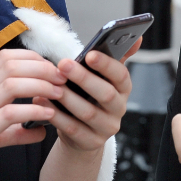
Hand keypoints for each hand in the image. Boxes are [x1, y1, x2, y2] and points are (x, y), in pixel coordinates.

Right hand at [0, 48, 66, 180]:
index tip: (55, 72)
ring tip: (59, 95)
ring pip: (12, 82)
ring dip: (41, 86)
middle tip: (64, 81)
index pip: (10, 58)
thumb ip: (16, 131)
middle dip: (44, 68)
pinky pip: (8, 113)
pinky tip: (46, 117)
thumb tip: (42, 131)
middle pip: (14, 64)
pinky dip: (31, 112)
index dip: (36, 60)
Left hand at [34, 39, 138, 153]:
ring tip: (50, 85)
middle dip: (84, 78)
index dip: (107, 65)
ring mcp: (107, 128)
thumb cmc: (90, 97)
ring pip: (88, 112)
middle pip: (106, 94)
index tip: (90, 53)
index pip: (121, 76)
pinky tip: (42, 103)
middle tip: (64, 64)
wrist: (83, 133)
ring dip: (68, 97)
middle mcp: (119, 108)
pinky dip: (57, 116)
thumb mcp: (103, 78)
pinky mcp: (91, 142)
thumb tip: (137, 38)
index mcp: (124, 89)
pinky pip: (73, 129)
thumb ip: (115, 57)